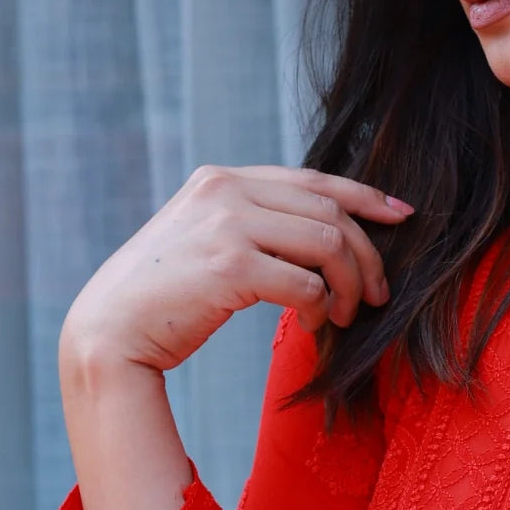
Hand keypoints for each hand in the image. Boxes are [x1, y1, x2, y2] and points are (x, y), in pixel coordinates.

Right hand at [60, 164, 413, 372]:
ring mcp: (226, 224)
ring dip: (350, 285)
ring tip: (346, 315)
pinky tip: (315, 325)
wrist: (108, 330)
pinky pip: (307, 284)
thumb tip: (325, 235)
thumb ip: (253, 222)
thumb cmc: (166, 295)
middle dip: (366, 256)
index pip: (314, 179)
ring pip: (328, 245)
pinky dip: (323, 308)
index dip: (366, 197)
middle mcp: (225, 190)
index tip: (401, 215)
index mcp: (223, 179)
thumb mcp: (206, 238)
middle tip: (376, 294)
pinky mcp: (229, 266)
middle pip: (330, 213)